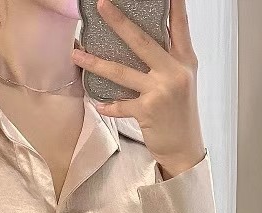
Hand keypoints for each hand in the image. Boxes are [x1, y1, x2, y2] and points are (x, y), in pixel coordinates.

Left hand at [72, 0, 204, 179]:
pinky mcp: (148, 111)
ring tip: (77, 54)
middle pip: (141, 40)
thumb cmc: (180, 114)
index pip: (180, 25)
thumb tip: (140, 42)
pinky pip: (120, 104)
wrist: (184, 148)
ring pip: (122, 71)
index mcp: (184, 60)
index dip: (174, 4)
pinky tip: (98, 103)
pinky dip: (108, 104)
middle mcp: (174, 71)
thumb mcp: (181, 81)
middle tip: (101, 5)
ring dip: (96, 63)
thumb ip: (167, 60)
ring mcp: (161, 91)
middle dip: (119, 21)